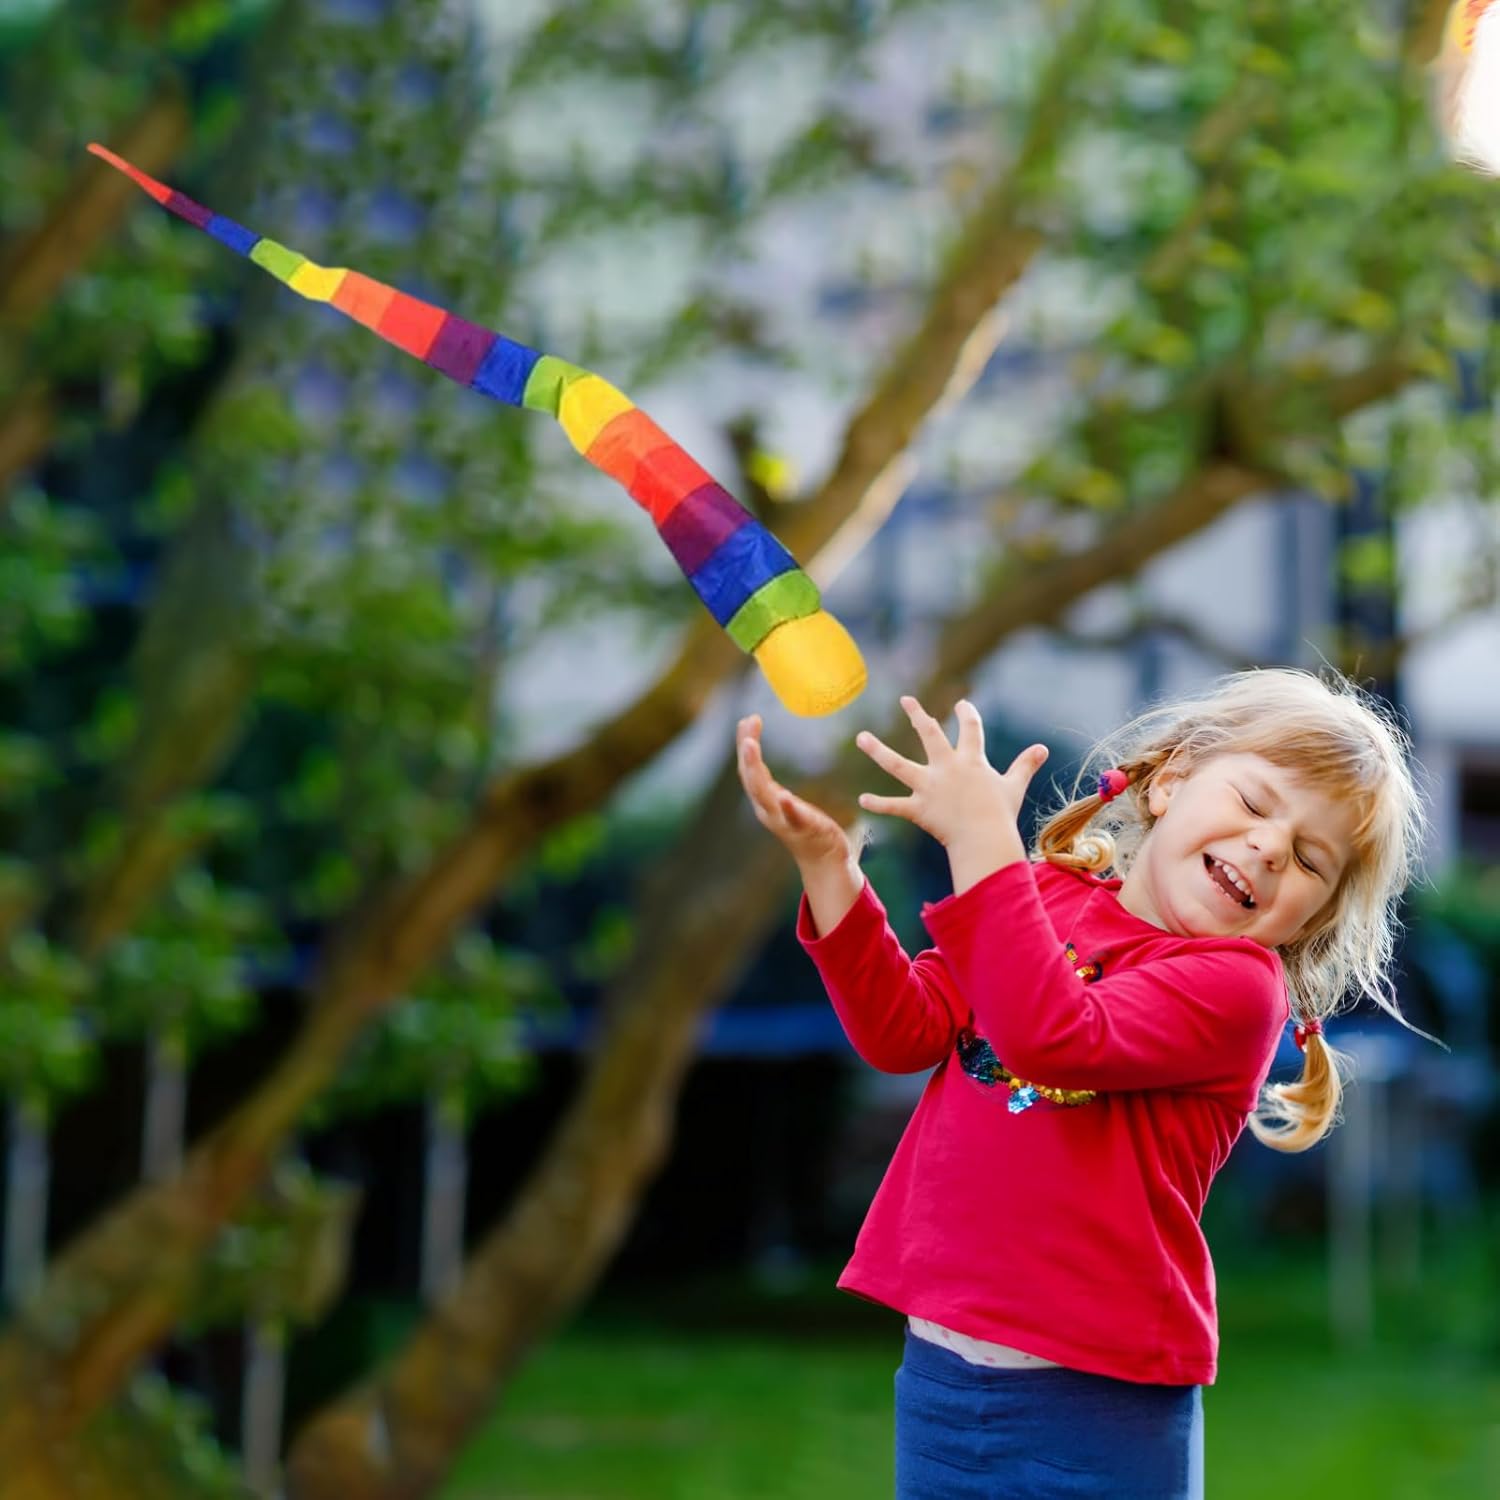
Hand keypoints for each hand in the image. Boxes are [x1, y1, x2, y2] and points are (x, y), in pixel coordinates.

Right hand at [737, 714, 854, 872]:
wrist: (823, 861)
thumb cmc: (805, 827)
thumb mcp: (782, 801)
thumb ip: (768, 785)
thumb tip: (756, 758)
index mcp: (764, 800)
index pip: (749, 768)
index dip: (745, 744)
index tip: (748, 718)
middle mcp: (767, 810)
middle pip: (751, 777)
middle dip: (746, 752)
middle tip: (745, 724)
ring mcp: (783, 821)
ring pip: (763, 794)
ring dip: (755, 769)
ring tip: (751, 745)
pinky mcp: (803, 830)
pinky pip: (792, 819)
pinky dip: (786, 808)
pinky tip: (783, 796)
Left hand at [855, 696, 1046, 867]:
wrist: (985, 838)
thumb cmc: (1001, 814)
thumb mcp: (1014, 786)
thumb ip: (1025, 765)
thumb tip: (1043, 748)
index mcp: (971, 761)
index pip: (970, 729)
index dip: (967, 715)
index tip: (962, 704)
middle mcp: (946, 768)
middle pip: (929, 734)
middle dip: (917, 715)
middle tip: (905, 700)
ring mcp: (929, 787)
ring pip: (898, 765)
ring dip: (878, 750)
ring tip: (861, 737)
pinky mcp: (918, 808)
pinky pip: (894, 806)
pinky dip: (879, 804)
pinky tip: (863, 798)